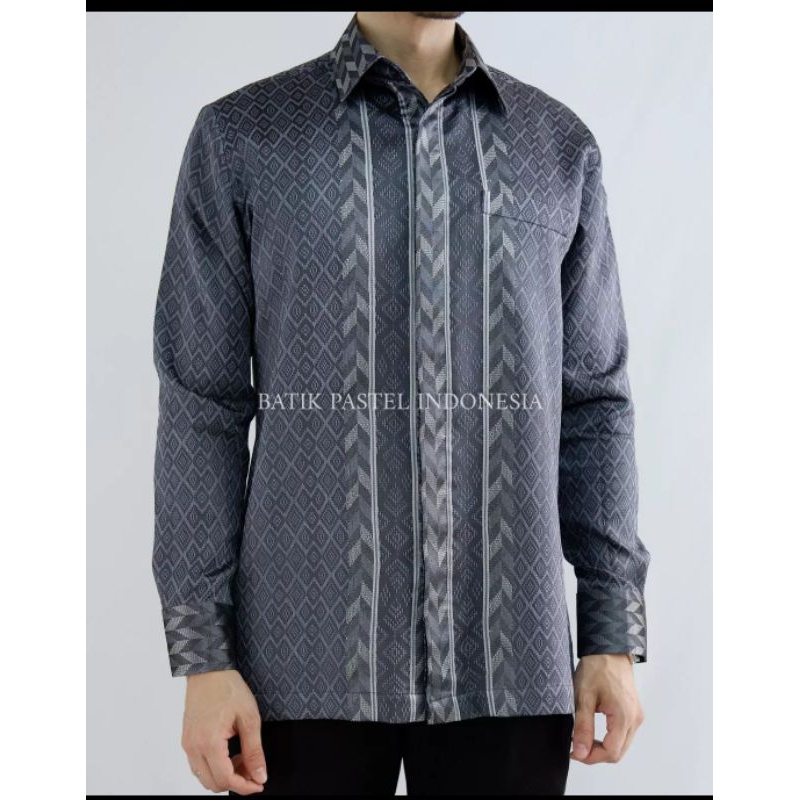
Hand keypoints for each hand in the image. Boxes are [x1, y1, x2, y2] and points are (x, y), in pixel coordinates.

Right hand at [181, 670, 266, 793]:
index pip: (226, 779)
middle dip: (235, 782)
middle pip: (213, 784)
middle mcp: (193, 747)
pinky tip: (229, 753)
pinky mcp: (186, 740)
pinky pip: (198, 765)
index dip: (245, 787)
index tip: (259, 784)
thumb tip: (259, 775)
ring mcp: (187, 744)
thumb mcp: (249, 718)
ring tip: (242, 758)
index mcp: (209, 742)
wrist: (209, 670)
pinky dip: (214, 767)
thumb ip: (254, 750)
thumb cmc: (228, 688)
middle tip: (253, 770)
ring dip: (224, 776)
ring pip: (204, 777)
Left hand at [571, 654, 643, 764]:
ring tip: (583, 738)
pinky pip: (624, 734)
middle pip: (618, 752)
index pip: (611, 752)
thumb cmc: (597, 668)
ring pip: (621, 745)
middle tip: (576, 747)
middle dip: (596, 754)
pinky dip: (610, 738)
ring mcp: (636, 715)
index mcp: (624, 716)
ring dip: (603, 747)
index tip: (574, 752)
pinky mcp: (633, 712)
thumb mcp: (584, 697)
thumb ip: (583, 726)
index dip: (591, 757)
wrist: (608, 649)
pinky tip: (594, 732)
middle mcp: (635, 719)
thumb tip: (580, 752)